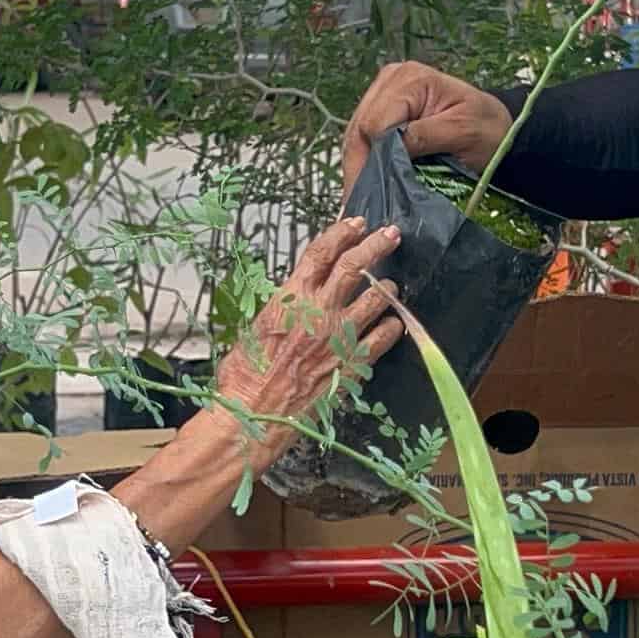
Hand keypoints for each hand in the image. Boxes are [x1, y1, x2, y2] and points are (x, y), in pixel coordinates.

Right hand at [214, 217, 405, 434]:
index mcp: (291, 298)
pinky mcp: (353, 363)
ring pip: (375, 299)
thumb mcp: (256, 328)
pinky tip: (394, 324)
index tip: (356, 222)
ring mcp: (340, 337)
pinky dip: (391, 327)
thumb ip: (282, 309)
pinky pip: (383, 338)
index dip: (342, 233)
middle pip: (355, 267)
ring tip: (391, 286)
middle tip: (391, 234)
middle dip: (376, 245)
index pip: (322, 253)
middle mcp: (319, 311)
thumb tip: (293, 301)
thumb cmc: (244, 376)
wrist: (254, 415)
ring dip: (386, 289)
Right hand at [342, 63, 511, 191]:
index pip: (376, 122)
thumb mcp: (463, 132)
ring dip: (358, 166)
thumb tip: (389, 151)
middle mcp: (391, 80)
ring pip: (356, 134)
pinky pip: (364, 137)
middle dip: (359, 166)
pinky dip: (364, 161)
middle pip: (360, 127)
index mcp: (410, 80)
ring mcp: (384, 93)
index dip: (372, 160)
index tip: (372, 194)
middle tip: (357, 203)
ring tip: (359, 198)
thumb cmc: (487, 128)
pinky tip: (366, 184)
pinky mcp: (382, 108)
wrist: (498, 126)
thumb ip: (424, 137)